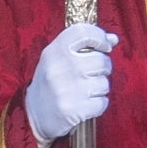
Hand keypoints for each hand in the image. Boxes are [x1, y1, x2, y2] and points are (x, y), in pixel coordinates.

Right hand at [23, 23, 115, 145]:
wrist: (33, 115)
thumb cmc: (51, 82)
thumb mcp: (59, 58)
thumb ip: (84, 45)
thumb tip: (113, 39)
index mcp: (54, 51)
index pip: (84, 32)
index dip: (100, 37)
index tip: (105, 46)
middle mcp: (60, 68)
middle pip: (101, 61)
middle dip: (103, 69)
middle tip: (91, 75)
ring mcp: (67, 89)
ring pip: (104, 83)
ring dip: (99, 89)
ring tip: (84, 91)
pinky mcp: (74, 110)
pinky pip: (102, 102)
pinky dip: (98, 105)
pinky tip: (85, 104)